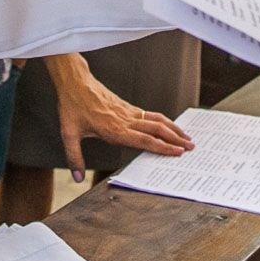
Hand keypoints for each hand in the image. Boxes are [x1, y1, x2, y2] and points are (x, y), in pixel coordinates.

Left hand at [44, 53, 192, 181]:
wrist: (75, 82)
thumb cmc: (71, 107)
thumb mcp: (68, 134)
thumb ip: (74, 157)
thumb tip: (77, 178)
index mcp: (114, 129)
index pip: (144, 140)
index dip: (162, 147)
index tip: (178, 153)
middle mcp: (125, 120)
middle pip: (157, 129)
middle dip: (176, 139)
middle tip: (191, 147)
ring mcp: (128, 112)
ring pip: (157, 120)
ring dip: (173, 129)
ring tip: (187, 137)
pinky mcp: (127, 107)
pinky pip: (150, 115)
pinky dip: (164, 121)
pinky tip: (169, 126)